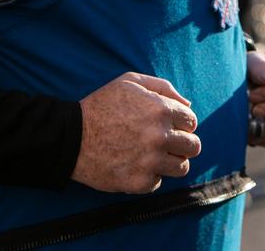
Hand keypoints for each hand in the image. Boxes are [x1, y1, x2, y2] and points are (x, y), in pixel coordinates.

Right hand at [71, 73, 200, 193]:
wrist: (71, 137)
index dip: (181, 124)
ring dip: (170, 162)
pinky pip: (159, 182)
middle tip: (165, 143)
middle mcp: (159, 136)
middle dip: (182, 144)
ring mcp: (150, 161)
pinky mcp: (139, 182)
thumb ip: (163, 88)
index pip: (191, 122)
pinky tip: (135, 165)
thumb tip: (188, 105)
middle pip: (193, 146)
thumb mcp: (130, 82)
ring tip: (153, 156)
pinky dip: (149, 176)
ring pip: (181, 167)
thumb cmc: (101, 105)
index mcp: (160, 109)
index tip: (169, 127)